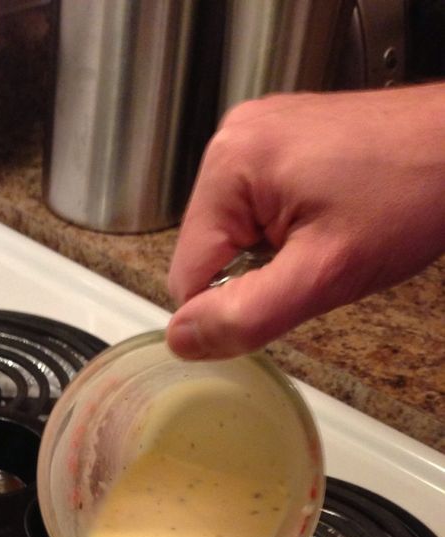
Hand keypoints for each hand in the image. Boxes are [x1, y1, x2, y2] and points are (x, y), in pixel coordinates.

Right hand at [165, 84, 444, 359]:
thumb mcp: (323, 274)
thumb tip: (183, 340)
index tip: (289, 292)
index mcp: (229, 165)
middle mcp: (233, 139)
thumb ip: (244, 316)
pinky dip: (286, 232)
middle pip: (208, 255)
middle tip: (317, 260)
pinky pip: (257, 213)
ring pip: (232, 238)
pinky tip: (326, 220)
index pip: (186, 277)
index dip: (232, 306)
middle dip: (256, 276)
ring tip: (328, 236)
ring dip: (273, 256)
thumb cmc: (412, 193)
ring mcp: (257, 135)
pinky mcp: (281, 141)